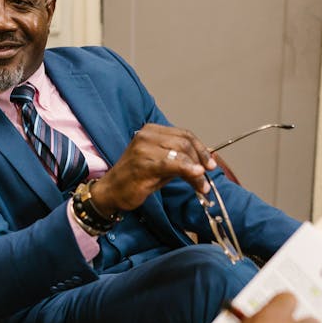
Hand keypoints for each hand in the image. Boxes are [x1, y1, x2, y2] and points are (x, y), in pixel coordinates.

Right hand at [89, 123, 215, 213]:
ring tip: (202, 186)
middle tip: (207, 177)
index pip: (184, 134)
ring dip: (196, 171)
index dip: (201, 149)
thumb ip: (180, 160)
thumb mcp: (162, 165)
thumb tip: (205, 163)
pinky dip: (187, 169)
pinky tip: (196, 176)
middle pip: (184, 142)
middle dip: (200, 161)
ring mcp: (143, 148)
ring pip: (181, 153)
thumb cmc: (135, 178)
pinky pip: (171, 164)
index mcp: (151, 131)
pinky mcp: (143, 164)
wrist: (111, 191)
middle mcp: (146, 135)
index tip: (211, 164)